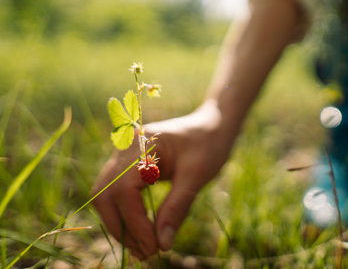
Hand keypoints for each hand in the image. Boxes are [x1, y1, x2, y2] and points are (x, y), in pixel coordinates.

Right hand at [91, 102, 235, 258]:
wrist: (212, 126)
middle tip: (146, 252)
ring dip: (121, 225)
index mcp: (140, 145)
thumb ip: (177, 207)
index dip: (135, 223)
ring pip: (106, 197)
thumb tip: (162, 245)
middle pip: (104, 195)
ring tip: (145, 248)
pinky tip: (143, 233)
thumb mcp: (197, 175)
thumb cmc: (208, 144)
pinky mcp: (129, 167)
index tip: (153, 247)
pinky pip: (117, 195)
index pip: (123, 191)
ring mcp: (124, 158)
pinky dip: (126, 216)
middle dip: (121, 228)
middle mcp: (124, 150)